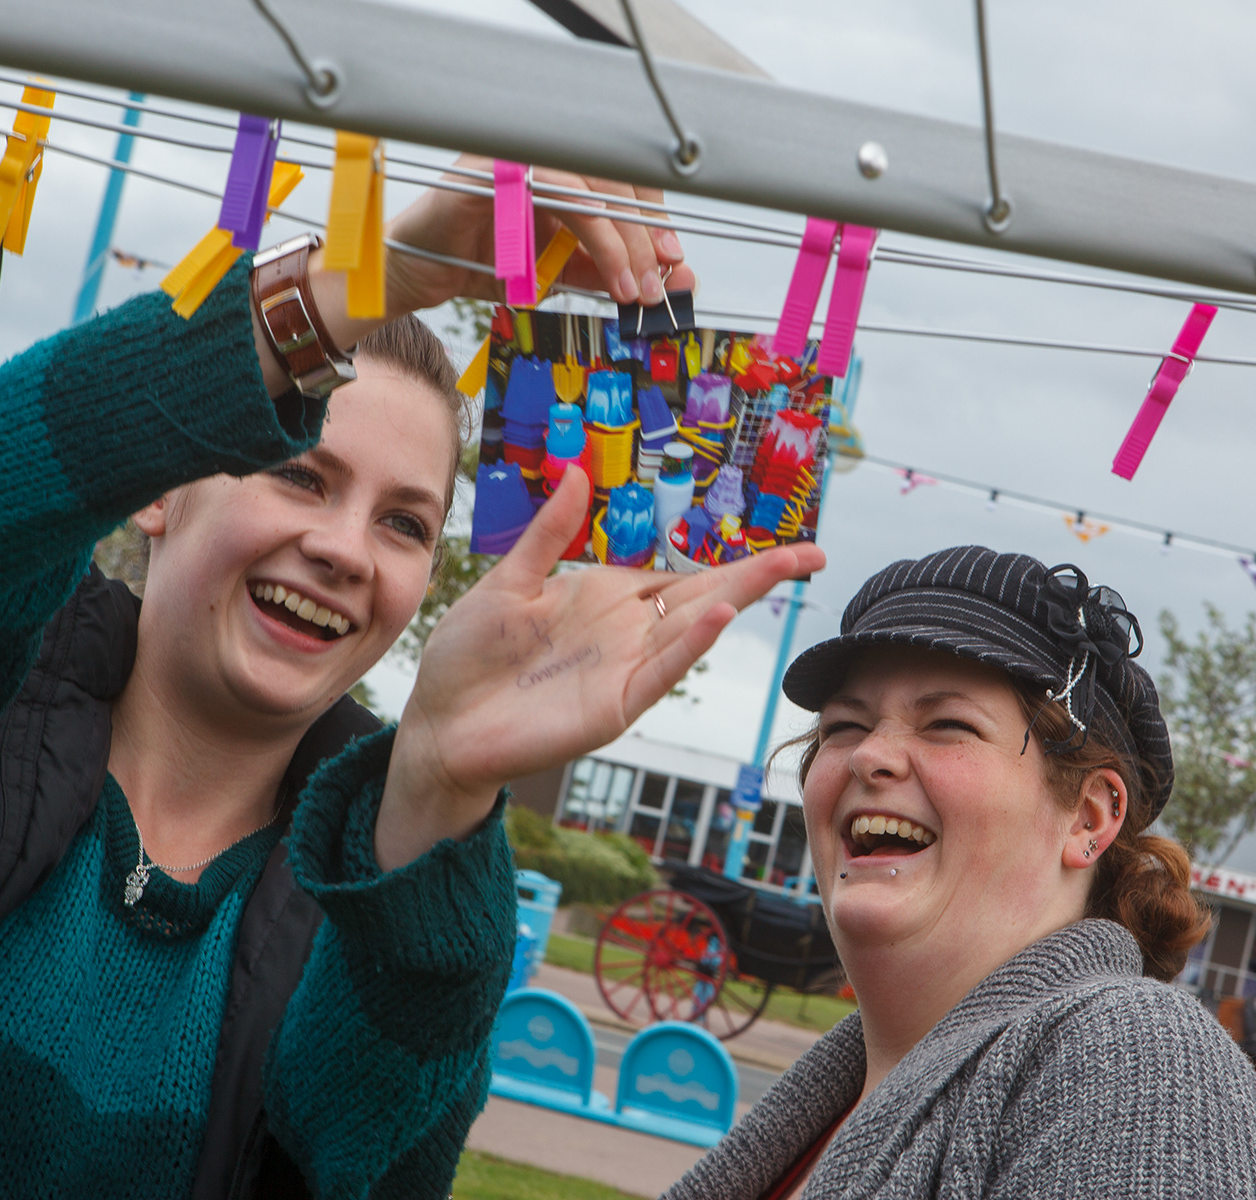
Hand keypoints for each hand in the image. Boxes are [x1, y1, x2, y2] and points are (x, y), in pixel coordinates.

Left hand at [375, 467, 823, 867]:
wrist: (441, 724)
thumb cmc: (469, 656)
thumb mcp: (508, 580)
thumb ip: (549, 533)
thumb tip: (581, 473)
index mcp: (607, 597)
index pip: (682, 573)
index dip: (731, 559)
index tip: (786, 545)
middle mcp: (627, 632)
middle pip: (705, 595)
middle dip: (759, 575)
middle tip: (814, 553)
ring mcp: (624, 669)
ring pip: (694, 629)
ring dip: (737, 600)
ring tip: (786, 567)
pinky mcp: (612, 706)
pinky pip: (659, 671)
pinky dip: (690, 646)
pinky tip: (718, 618)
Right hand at [382, 154, 695, 314]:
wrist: (419, 276)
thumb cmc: (482, 264)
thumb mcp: (561, 273)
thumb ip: (607, 271)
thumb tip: (671, 280)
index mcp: (560, 167)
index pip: (623, 175)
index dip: (654, 215)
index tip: (673, 258)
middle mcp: (539, 153)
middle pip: (613, 176)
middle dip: (643, 235)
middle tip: (656, 282)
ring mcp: (513, 156)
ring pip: (588, 183)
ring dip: (618, 239)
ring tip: (630, 286)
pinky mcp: (489, 171)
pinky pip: (550, 190)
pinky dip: (584, 232)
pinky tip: (597, 269)